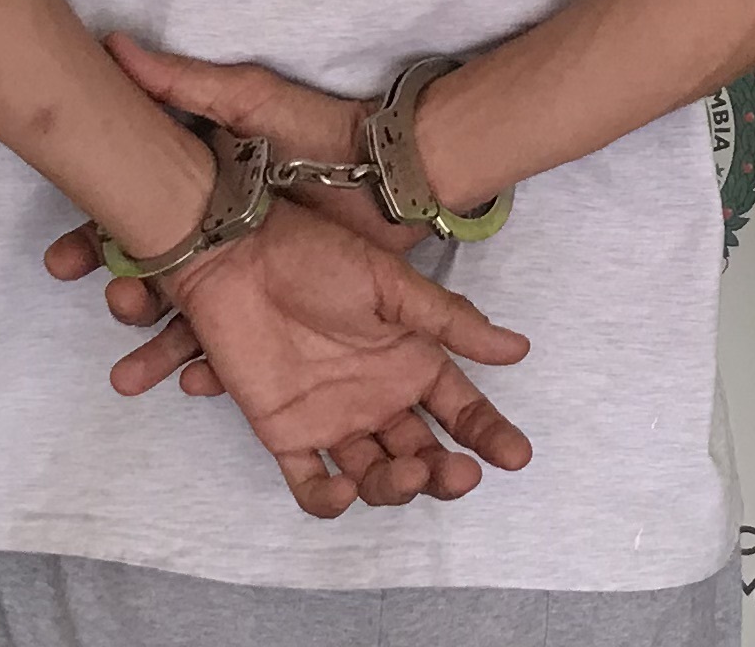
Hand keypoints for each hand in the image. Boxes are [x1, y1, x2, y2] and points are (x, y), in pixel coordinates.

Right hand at [37, 36, 421, 375]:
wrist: (396, 174)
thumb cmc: (322, 133)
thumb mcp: (252, 100)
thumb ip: (185, 82)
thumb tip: (112, 45)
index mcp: (200, 193)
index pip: (131, 223)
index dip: (92, 242)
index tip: (63, 261)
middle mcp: (216, 241)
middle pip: (151, 280)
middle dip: (123, 298)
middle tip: (116, 306)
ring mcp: (247, 284)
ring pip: (184, 325)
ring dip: (154, 349)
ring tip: (133, 374)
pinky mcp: (280, 320)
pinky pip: (235, 353)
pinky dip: (207, 369)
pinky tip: (194, 382)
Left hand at [106, 198, 531, 517]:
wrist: (236, 254)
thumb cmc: (316, 257)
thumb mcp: (392, 283)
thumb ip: (450, 321)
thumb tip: (519, 349)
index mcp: (409, 362)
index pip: (460, 411)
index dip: (489, 436)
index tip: (515, 456)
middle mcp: (377, 398)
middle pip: (424, 454)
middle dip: (447, 473)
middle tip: (458, 473)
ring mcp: (333, 419)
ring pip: (376, 475)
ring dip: (399, 486)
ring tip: (409, 470)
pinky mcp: (286, 433)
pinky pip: (310, 483)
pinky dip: (330, 500)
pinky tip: (346, 490)